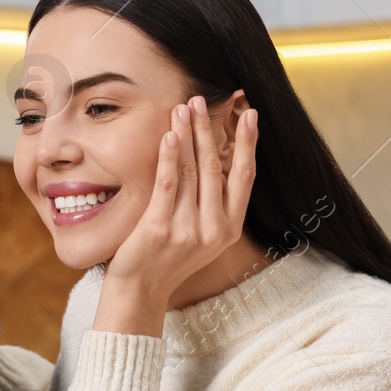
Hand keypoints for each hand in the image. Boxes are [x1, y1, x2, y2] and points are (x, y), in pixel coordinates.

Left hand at [94, 96, 257, 335]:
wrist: (140, 291)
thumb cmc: (167, 258)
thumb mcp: (201, 236)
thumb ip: (212, 204)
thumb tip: (216, 160)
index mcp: (230, 228)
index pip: (245, 177)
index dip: (248, 144)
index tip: (251, 114)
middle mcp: (214, 229)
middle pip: (215, 167)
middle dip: (208, 129)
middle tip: (201, 99)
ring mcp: (188, 229)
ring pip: (192, 171)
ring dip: (187, 135)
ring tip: (183, 108)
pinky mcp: (160, 227)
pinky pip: (167, 184)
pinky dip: (169, 157)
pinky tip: (169, 135)